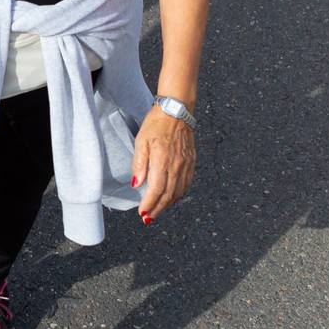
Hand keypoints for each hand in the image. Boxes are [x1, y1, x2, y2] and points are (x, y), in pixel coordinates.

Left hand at [132, 107, 195, 221]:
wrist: (177, 111)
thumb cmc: (156, 123)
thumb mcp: (141, 141)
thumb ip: (139, 164)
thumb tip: (137, 184)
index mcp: (163, 159)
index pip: (157, 189)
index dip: (149, 203)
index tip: (142, 212)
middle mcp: (177, 164)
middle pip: (168, 194)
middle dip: (157, 209)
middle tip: (148, 217)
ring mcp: (186, 164)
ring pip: (179, 192)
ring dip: (168, 204)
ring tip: (157, 211)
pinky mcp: (191, 162)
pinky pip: (186, 184)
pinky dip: (179, 195)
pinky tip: (172, 198)